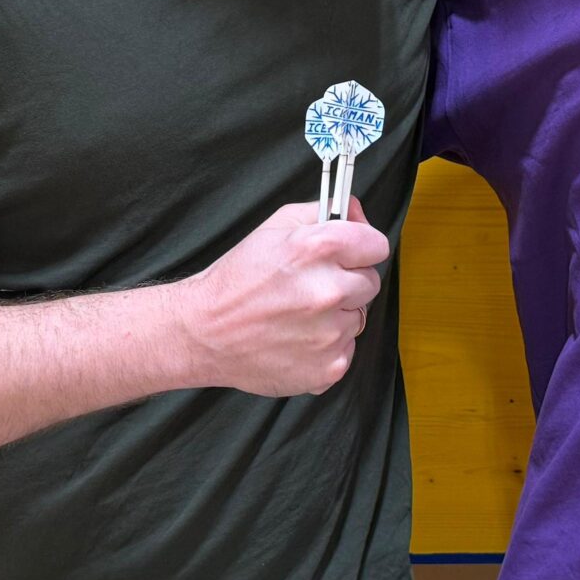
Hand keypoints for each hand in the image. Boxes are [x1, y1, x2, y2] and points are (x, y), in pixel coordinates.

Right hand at [174, 201, 389, 397]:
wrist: (203, 332)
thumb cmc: (236, 280)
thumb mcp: (275, 227)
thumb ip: (323, 212)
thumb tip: (357, 213)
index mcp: (318, 248)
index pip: (376, 245)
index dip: (360, 249)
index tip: (348, 256)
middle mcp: (328, 289)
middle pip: (370, 282)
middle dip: (346, 282)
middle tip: (311, 287)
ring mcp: (330, 333)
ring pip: (357, 317)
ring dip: (335, 316)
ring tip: (298, 315)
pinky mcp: (327, 367)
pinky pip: (346, 350)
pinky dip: (326, 348)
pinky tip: (296, 339)